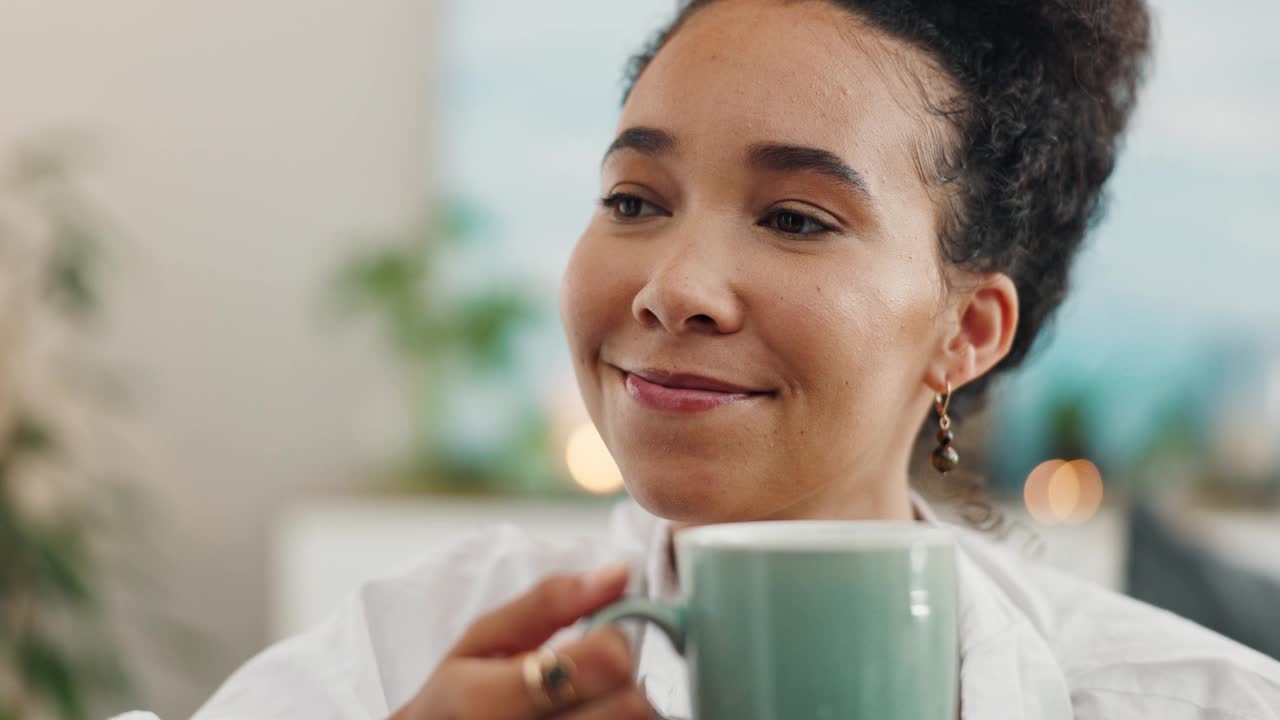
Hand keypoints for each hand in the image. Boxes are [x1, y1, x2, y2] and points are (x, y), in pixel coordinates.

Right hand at [391, 562, 651, 719]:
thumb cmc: (455, 702)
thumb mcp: (481, 641)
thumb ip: (548, 601)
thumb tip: (618, 573)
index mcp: (488, 703)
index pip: (605, 662)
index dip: (611, 641)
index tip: (593, 641)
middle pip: (632, 706)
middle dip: (624, 683)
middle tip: (594, 681)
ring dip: (627, 713)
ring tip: (590, 706)